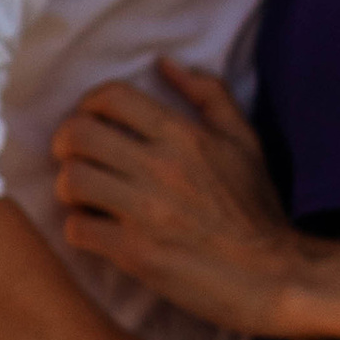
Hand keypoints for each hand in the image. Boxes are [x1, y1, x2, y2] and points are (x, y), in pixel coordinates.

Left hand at [53, 62, 310, 334]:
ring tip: (84, 195)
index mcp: (184, 136)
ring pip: (72, 181)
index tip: (92, 120)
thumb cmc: (257, 208)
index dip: (90, 104)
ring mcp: (145, 212)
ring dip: (69, 187)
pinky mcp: (136, 253)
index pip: (112, 98)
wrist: (273, 276)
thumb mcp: (243, 140)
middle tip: (75, 157)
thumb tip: (164, 64)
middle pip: (79, 134)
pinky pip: (79, 229)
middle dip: (66, 143)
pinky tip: (96, 229)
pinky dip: (80, 228)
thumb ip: (208, 95)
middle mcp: (161, 168)